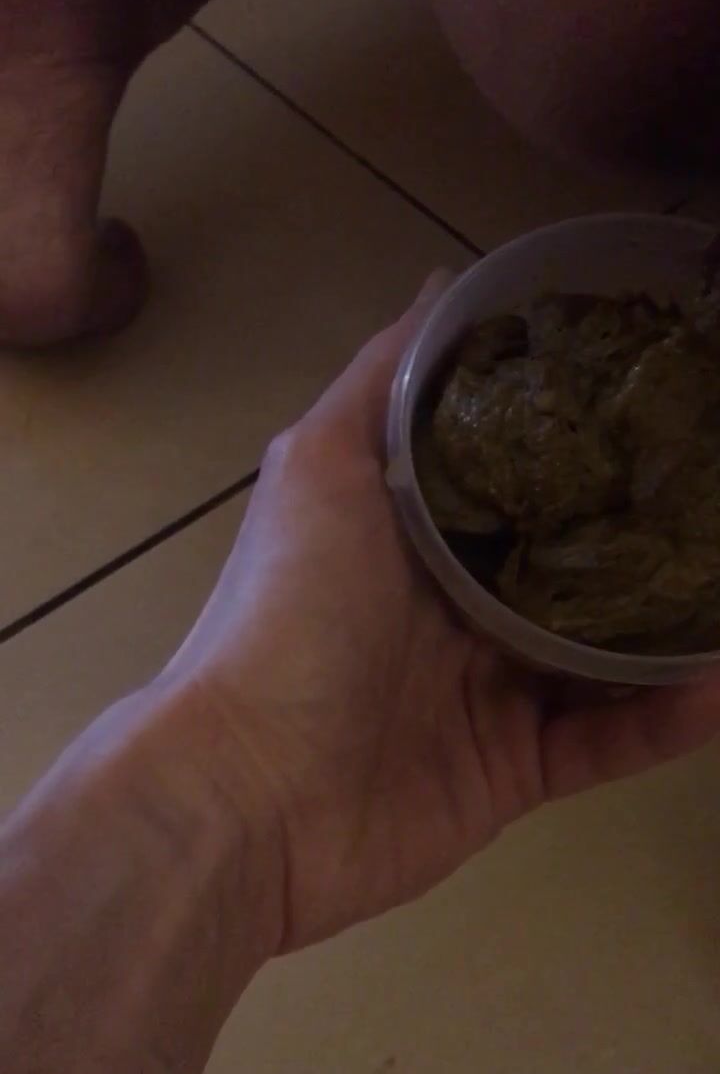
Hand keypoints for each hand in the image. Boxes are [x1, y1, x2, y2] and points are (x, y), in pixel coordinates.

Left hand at [166, 272, 719, 951]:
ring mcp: (485, 691)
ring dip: (666, 630)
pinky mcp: (511, 770)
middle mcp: (451, 607)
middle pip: (565, 566)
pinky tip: (718, 686)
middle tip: (712, 496)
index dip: (578, 442)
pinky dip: (664, 721)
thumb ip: (383, 382)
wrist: (252, 790)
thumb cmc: (289, 612)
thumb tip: (444, 282)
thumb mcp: (322, 467)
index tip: (650, 405)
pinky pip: (604, 743)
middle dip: (639, 537)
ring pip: (598, 656)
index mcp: (411, 534)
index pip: (512, 476)